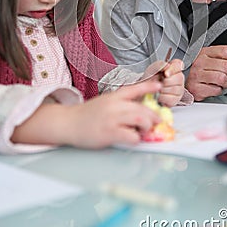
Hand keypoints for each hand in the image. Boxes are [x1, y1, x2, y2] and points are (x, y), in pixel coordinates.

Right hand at [11, 79, 161, 148]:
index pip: (134, 89)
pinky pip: (132, 136)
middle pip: (142, 108)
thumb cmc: (87, 115)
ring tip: (144, 131)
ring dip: (147, 127)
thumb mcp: (104, 102)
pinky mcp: (109, 133)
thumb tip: (139, 110)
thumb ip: (120, 104)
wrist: (68, 123)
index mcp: (114, 96)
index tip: (159, 86)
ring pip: (141, 119)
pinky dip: (137, 138)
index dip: (148, 87)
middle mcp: (114, 105)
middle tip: (156, 122)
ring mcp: (112, 118)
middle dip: (153, 117)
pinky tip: (132, 139)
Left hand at [142, 59, 184, 106]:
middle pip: (179, 78)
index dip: (172, 70)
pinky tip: (158, 94)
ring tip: (157, 88)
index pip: (179, 65)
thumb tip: (167, 66)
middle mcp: (179, 78)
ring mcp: (179, 90)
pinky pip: (171, 98)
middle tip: (159, 81)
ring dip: (163, 89)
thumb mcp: (152, 68)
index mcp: (174, 68)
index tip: (165, 73)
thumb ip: (160, 64)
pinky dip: (162, 97)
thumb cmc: (150, 78)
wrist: (145, 89)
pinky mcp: (175, 100)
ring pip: (175, 89)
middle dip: (166, 81)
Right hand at [186, 46, 226, 100]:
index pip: (226, 51)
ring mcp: (196, 74)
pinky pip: (215, 90)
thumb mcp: (216, 59)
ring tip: (224, 83)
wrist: (187, 83)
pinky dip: (219, 91)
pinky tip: (215, 87)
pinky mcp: (196, 88)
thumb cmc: (203, 71)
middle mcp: (200, 62)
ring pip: (222, 78)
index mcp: (206, 52)